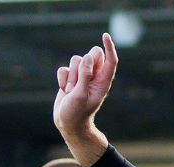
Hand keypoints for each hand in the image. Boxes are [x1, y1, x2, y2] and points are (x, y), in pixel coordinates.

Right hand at [52, 34, 116, 164]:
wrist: (67, 123)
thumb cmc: (77, 113)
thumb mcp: (81, 95)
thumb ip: (85, 76)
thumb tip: (89, 58)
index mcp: (103, 82)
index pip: (111, 60)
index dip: (109, 47)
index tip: (105, 35)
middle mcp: (94, 77)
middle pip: (93, 54)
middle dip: (83, 64)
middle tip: (80, 79)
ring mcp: (82, 76)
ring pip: (76, 60)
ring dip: (71, 75)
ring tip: (71, 91)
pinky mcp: (70, 78)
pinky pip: (64, 68)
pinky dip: (62, 79)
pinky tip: (64, 90)